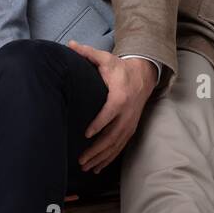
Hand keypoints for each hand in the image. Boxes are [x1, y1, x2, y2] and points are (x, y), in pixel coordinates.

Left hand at [66, 40, 155, 173]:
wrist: (143, 76)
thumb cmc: (120, 69)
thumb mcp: (105, 59)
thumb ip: (88, 53)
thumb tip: (70, 44)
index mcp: (120, 97)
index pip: (109, 113)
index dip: (98, 124)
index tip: (85, 134)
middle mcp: (127, 114)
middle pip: (112, 136)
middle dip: (96, 150)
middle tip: (81, 160)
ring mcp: (130, 124)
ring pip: (116, 145)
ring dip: (101, 158)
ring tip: (85, 167)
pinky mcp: (130, 129)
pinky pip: (120, 147)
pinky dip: (109, 158)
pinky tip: (97, 168)